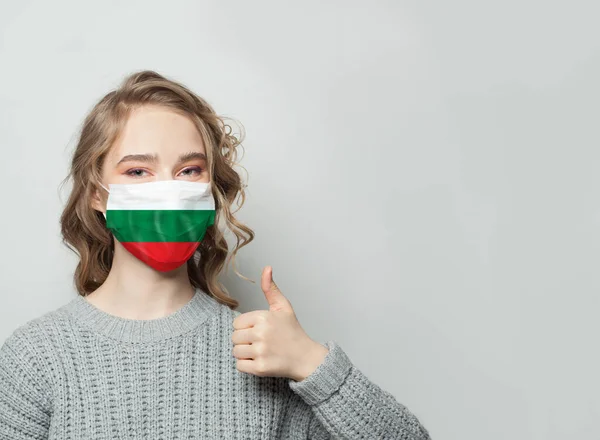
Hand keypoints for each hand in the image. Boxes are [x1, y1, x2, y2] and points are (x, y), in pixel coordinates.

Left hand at [232, 265, 329, 381]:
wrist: (306, 357)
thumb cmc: (292, 331)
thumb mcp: (283, 307)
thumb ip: (271, 288)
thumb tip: (267, 268)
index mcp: (264, 317)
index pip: (236, 323)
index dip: (246, 327)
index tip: (259, 330)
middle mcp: (261, 333)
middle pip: (234, 338)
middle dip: (245, 340)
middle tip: (261, 342)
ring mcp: (261, 351)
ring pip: (236, 352)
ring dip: (245, 353)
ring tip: (261, 351)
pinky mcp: (260, 368)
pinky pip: (239, 366)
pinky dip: (247, 365)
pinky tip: (260, 361)